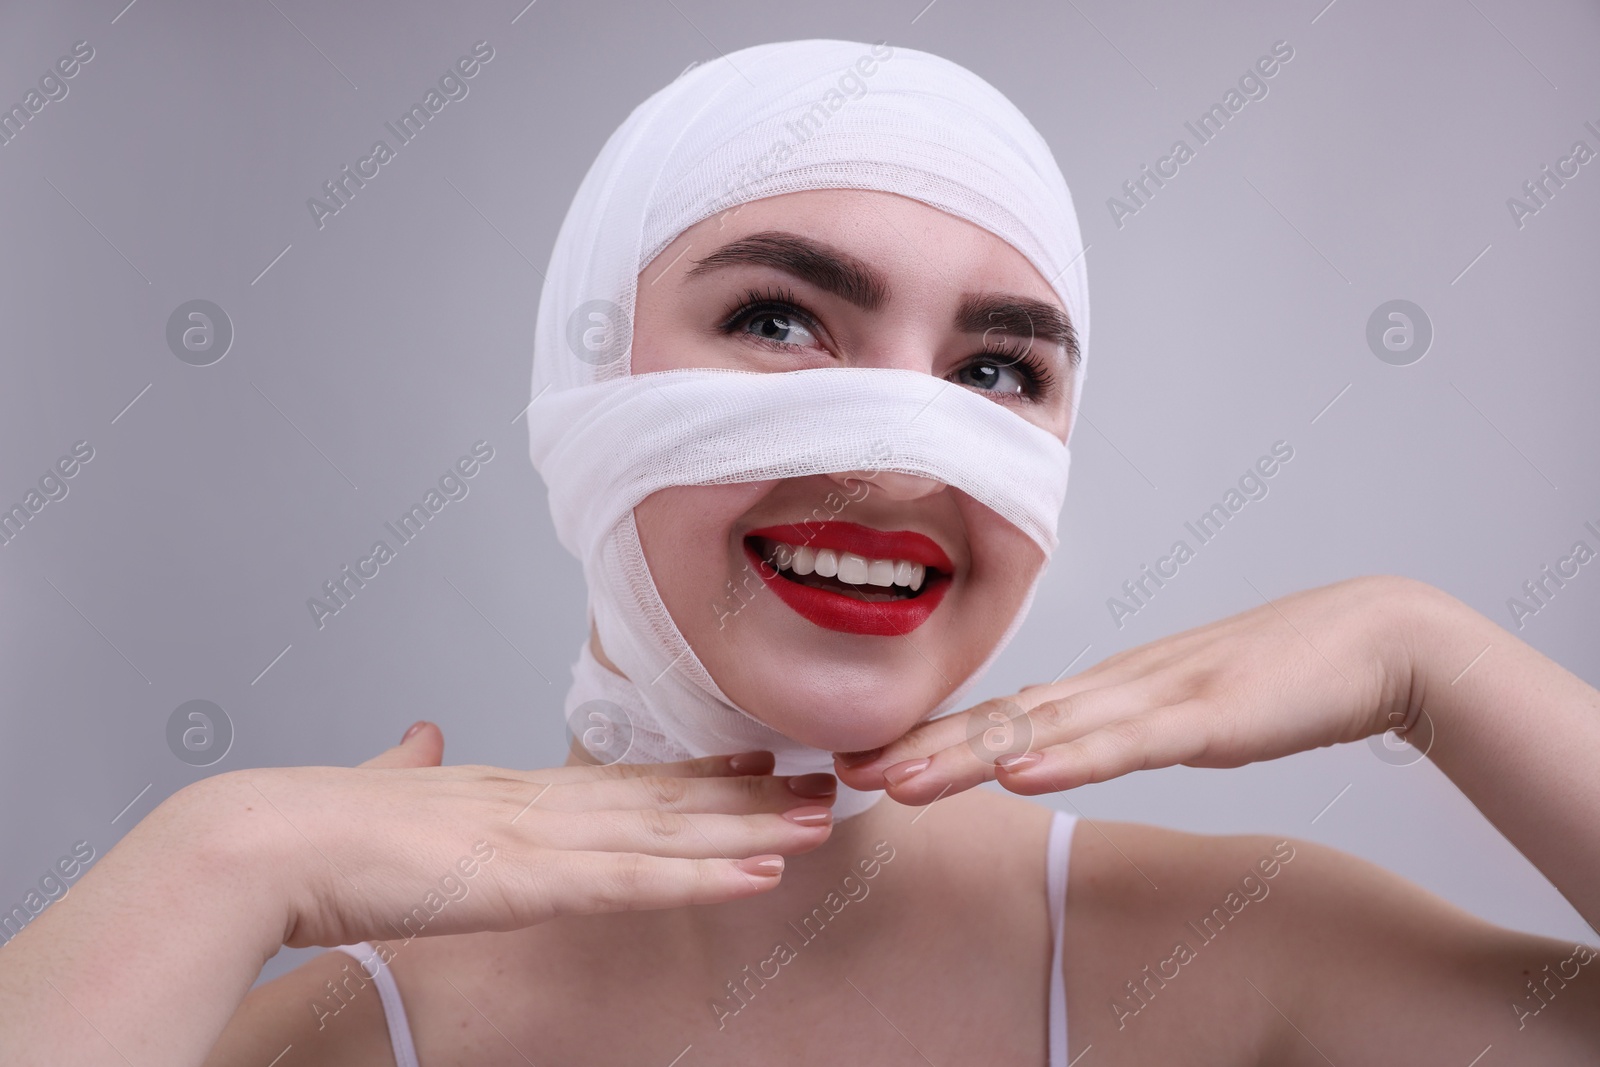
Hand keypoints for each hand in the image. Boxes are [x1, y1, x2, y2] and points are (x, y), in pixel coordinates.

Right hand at [185, 724, 837, 949]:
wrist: (263, 839)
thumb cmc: (313, 826)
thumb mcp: (382, 788)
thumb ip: (411, 765)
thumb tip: (422, 733)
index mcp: (508, 791)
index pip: (623, 783)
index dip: (694, 777)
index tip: (750, 765)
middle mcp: (538, 804)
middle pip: (665, 800)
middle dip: (747, 799)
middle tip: (820, 784)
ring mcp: (538, 838)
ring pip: (668, 834)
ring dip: (750, 830)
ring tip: (819, 818)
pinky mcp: (526, 881)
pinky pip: (634, 884)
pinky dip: (702, 878)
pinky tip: (759, 872)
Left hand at [835, 575, 1430, 803]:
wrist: (1375, 639)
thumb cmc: (1282, 676)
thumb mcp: (1184, 711)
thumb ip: (1123, 730)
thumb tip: (1056, 751)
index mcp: (1112, 688)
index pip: (1006, 717)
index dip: (934, 740)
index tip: (868, 762)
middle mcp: (1120, 685)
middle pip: (1006, 720)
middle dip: (923, 749)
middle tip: (845, 771)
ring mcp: (1161, 696)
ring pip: (1048, 728)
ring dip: (968, 755)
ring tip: (898, 778)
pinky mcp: (1210, 715)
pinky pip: (1130, 742)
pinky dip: (1071, 757)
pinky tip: (1019, 772)